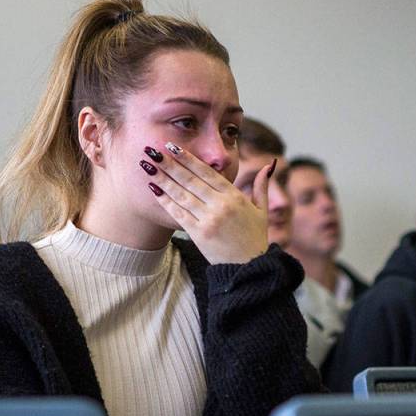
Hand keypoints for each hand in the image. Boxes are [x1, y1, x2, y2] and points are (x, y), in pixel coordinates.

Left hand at [143, 144, 270, 263]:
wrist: (249, 268)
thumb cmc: (255, 238)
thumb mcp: (261, 210)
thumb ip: (261, 185)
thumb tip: (268, 164)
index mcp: (234, 196)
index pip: (207, 172)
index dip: (188, 158)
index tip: (173, 147)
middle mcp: (220, 206)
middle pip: (190, 180)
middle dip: (170, 164)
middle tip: (152, 150)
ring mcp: (208, 220)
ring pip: (181, 194)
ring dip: (162, 179)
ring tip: (147, 166)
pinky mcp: (198, 234)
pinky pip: (178, 213)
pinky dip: (165, 200)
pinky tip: (153, 189)